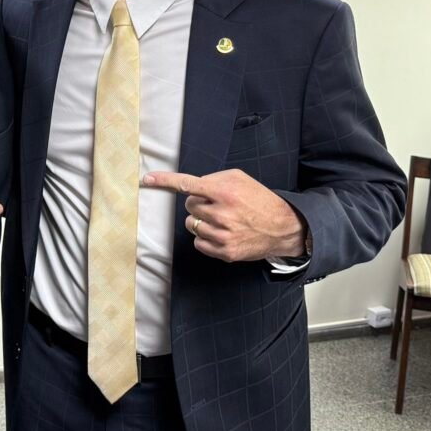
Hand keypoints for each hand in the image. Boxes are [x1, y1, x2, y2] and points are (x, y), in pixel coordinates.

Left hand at [142, 169, 304, 262]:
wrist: (282, 227)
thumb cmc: (258, 200)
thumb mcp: (239, 178)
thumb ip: (213, 179)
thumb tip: (191, 187)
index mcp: (224, 192)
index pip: (187, 185)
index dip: (164, 181)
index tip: (147, 179)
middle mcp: (221, 213)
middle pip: (188, 206)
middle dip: (198, 204)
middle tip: (217, 205)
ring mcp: (222, 235)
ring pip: (191, 225)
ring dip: (202, 221)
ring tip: (222, 220)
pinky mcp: (225, 252)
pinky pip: (198, 242)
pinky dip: (205, 237)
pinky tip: (221, 233)